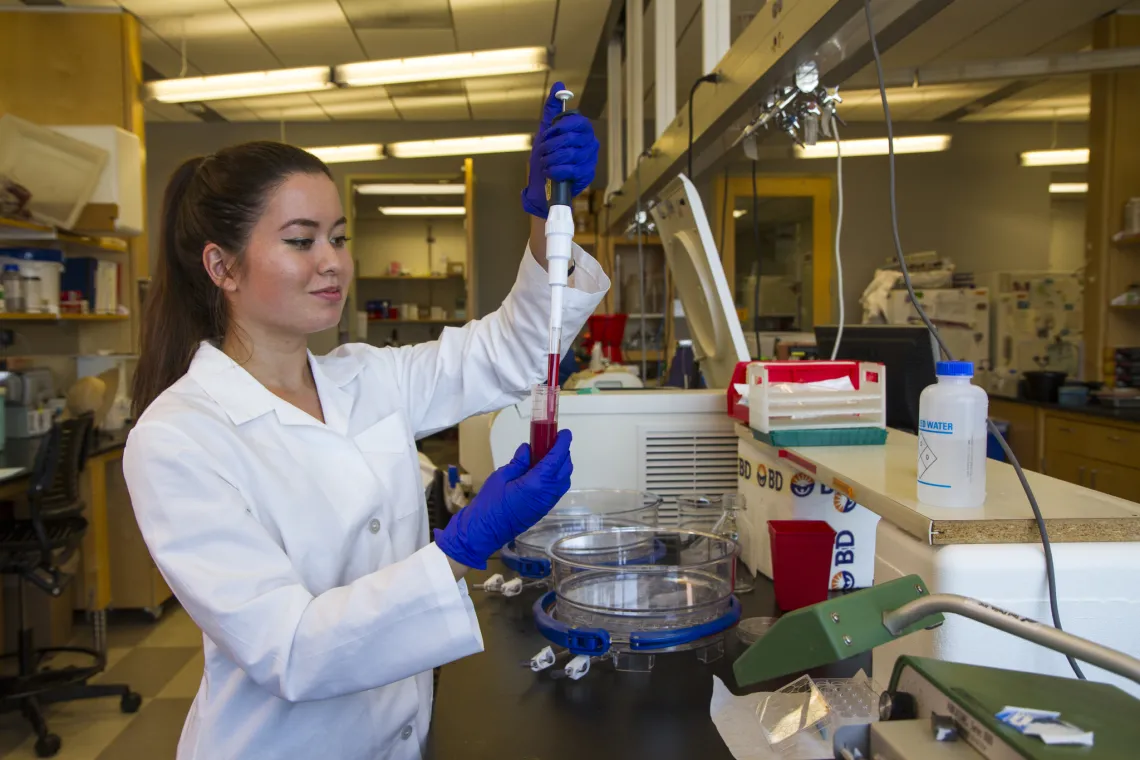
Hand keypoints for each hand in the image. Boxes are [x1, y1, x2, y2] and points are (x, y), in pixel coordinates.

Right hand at [434, 430, 572, 569]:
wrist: (485, 531)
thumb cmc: (489, 505)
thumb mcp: (501, 476)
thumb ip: (518, 462)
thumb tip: (528, 449)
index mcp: (537, 483)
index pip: (557, 458)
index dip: (563, 443)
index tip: (565, 433)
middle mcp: (547, 493)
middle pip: (565, 468)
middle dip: (563, 452)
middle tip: (552, 441)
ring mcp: (547, 503)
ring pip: (563, 480)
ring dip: (561, 465)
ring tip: (547, 455)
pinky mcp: (544, 509)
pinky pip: (557, 489)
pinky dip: (556, 477)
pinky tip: (543, 471)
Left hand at [520, 82, 599, 218]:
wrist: (542, 186)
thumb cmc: (546, 158)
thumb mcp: (546, 132)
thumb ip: (552, 110)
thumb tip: (559, 85)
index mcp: (582, 131)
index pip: (578, 122)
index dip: (560, 127)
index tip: (548, 134)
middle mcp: (590, 144)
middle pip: (571, 138)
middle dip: (550, 146)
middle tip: (542, 152)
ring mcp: (590, 160)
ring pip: (569, 154)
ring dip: (551, 159)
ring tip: (545, 163)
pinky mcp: (586, 176)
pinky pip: (570, 169)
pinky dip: (555, 171)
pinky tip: (550, 172)